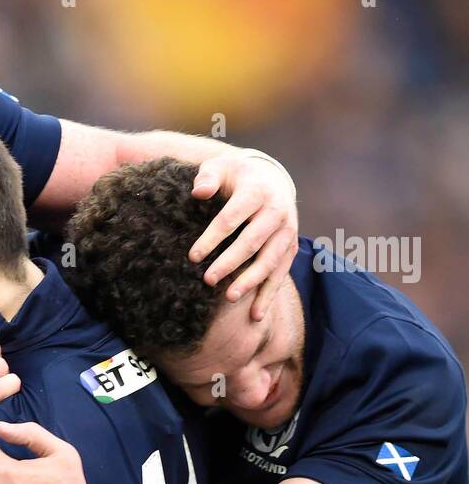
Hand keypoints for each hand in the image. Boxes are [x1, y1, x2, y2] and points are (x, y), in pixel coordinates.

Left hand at [189, 152, 298, 319]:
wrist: (271, 178)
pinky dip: (268, 294)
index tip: (192, 256)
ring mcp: (287, 231)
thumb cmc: (236, 176)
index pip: (232, 218)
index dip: (212, 238)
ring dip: (251, 281)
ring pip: (270, 260)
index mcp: (257, 191)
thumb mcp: (219, 168)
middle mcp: (276, 211)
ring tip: (229, 298)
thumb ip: (207, 177)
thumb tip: (199, 192)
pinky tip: (255, 315)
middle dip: (230, 263)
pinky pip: (280, 273)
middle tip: (208, 280)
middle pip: (252, 241)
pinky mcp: (290, 247)